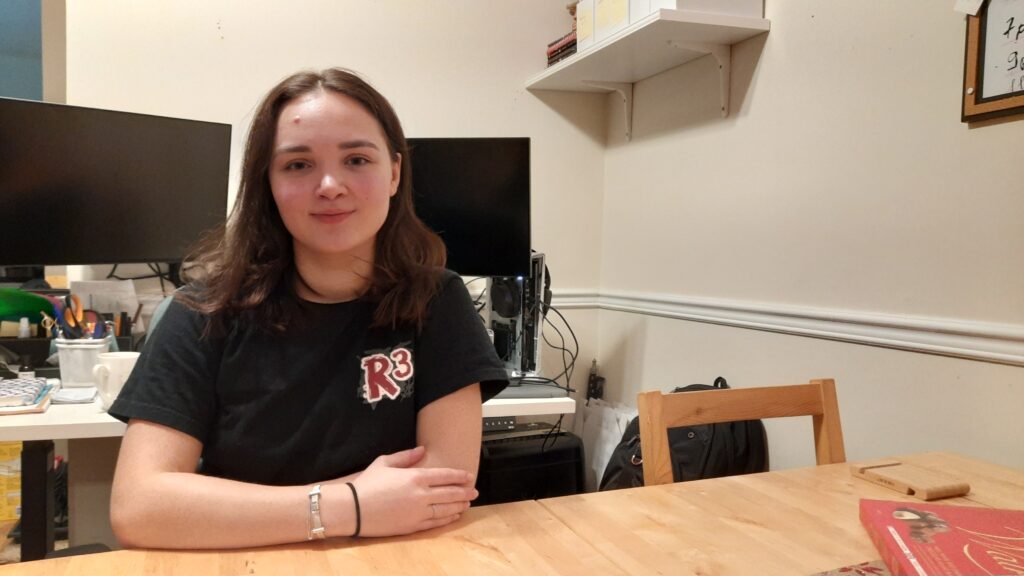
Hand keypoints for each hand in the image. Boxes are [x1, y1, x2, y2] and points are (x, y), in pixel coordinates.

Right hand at [328, 446, 477, 536]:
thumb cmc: (366, 484)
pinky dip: (448, 518)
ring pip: (446, 508)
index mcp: (414, 477)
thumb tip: (422, 450)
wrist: (353, 509)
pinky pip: (436, 522)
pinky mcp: (412, 526)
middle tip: (475, 491)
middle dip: (465, 492)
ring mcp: (417, 512)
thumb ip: (406, 456)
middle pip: (450, 492)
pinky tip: (454, 515)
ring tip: (468, 503)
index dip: (460, 476)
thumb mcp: (384, 462)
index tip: (469, 476)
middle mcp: (420, 495)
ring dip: (459, 505)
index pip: (445, 475)